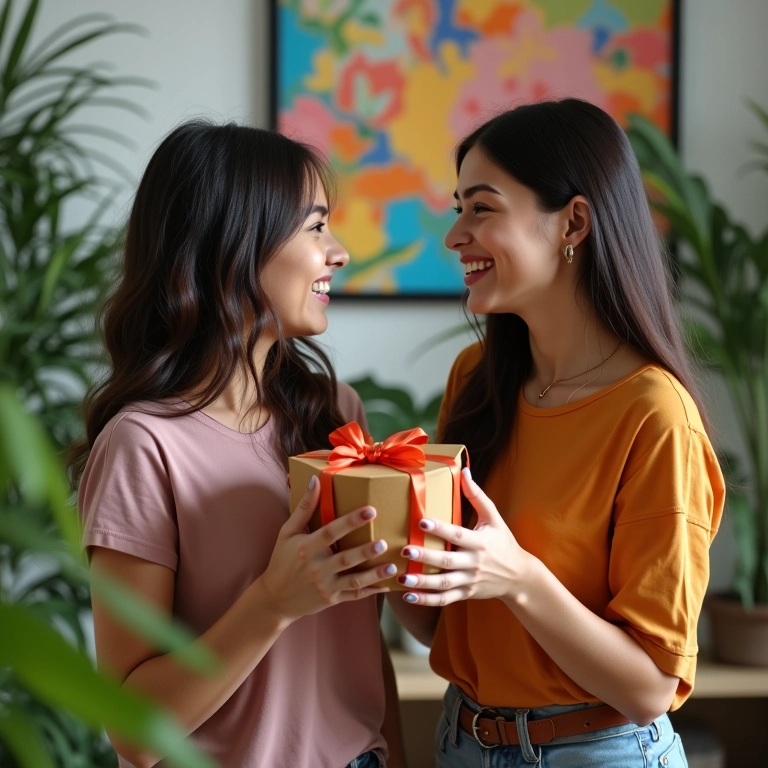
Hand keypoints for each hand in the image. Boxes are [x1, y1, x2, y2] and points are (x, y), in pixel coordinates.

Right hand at [257, 476, 395, 622]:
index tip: (370, 510)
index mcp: (306, 548)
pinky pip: (354, 596)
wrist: (275, 599)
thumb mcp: (287, 533)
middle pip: (345, 559)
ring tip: (392, 566)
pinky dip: (371, 591)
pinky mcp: (332, 599)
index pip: (331, 532)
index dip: (350, 521)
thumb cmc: (281, 561)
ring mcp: (326, 586)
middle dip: (365, 551)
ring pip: (354, 581)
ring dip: (374, 574)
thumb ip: (304, 508)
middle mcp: (317, 568)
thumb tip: (316, 481)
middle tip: (383, 543)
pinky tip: (387, 584)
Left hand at [396, 468, 535, 605]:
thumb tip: (464, 471)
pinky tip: (409, 595)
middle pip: (447, 561)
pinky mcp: (466, 594)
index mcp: (480, 542)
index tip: (421, 522)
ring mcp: (469, 581)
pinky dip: (427, 600)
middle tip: (405, 550)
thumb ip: (477, 496)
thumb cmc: (503, 543)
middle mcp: (474, 563)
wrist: (519, 577)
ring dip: (422, 582)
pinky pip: (444, 599)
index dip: (440, 529)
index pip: (457, 535)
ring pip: (444, 584)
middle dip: (425, 557)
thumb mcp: (494, 518)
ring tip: (402, 577)